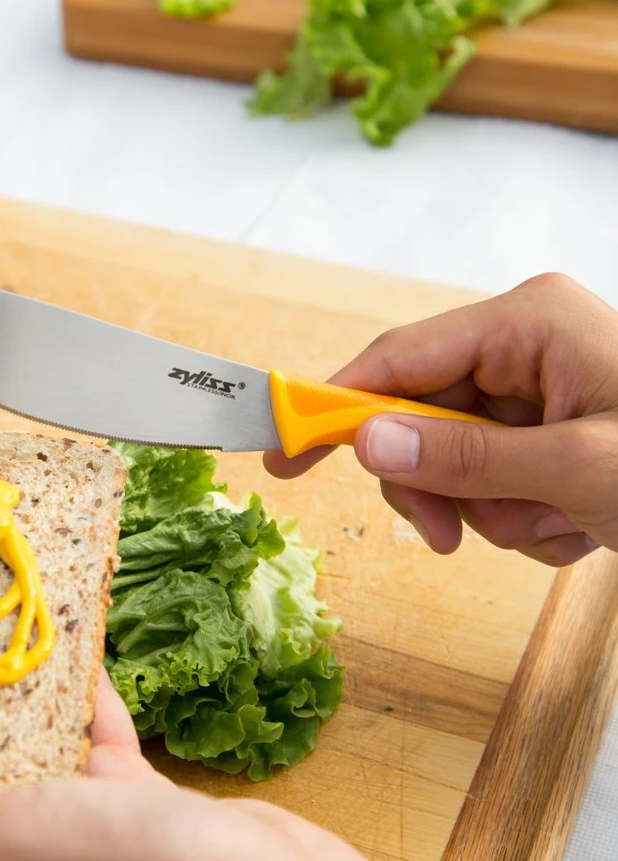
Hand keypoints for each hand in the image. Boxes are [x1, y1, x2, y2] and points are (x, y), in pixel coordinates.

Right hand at [266, 273, 617, 566]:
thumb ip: (464, 458)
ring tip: (561, 527)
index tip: (282, 453)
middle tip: (450, 539)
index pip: (398, 358)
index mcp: (525, 320)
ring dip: (495, 513)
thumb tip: (367, 445)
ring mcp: (535, 389)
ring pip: (455, 462)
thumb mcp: (575, 468)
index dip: (333, 406)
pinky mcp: (548, 431)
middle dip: (440, 487)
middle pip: (419, 417)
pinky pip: (494, 482)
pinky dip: (524, 519)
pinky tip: (578, 528)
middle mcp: (523, 344)